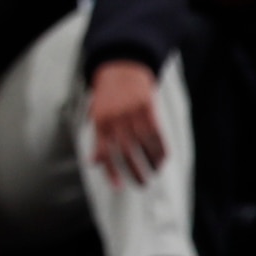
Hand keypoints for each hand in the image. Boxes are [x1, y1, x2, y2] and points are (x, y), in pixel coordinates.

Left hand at [86, 55, 166, 182]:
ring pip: (143, 145)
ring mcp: (132, 113)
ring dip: (151, 162)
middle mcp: (116, 119)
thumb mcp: (96, 114)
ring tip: (154, 173)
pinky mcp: (147, 108)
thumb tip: (94, 163)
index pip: (104, 152)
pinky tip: (162, 159)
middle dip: (135, 171)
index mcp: (100, 122)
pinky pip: (156, 133)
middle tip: (142, 184)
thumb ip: (97, 139)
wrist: (121, 68)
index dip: (111, 172)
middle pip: (126, 152)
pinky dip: (160, 149)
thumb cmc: (107, 96)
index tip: (119, 187)